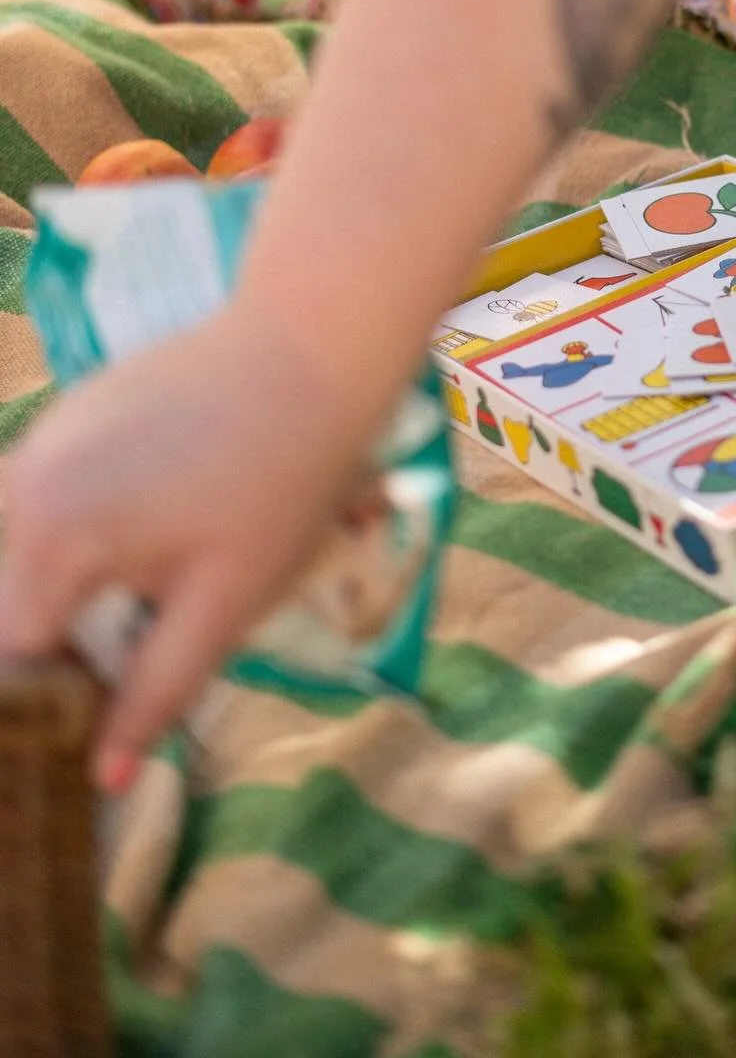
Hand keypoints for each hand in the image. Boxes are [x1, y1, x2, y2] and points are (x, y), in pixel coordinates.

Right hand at [0, 305, 380, 789]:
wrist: (312, 348)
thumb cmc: (282, 480)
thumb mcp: (225, 603)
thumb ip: (155, 692)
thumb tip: (103, 779)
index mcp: (52, 539)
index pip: (13, 661)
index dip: (48, 709)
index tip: (93, 734)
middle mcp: (21, 484)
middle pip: (10, 607)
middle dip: (51, 655)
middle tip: (115, 683)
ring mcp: (39, 439)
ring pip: (18, 553)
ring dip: (58, 596)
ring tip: (124, 620)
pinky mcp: (68, 413)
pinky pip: (42, 499)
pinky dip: (68, 538)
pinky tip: (143, 541)